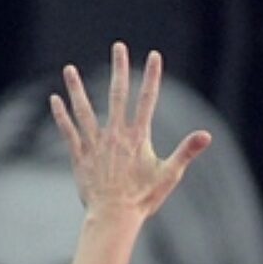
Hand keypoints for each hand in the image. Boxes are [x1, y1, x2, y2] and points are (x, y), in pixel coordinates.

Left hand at [50, 42, 209, 218]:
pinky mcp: (80, 156)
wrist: (115, 216)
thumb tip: (207, 135)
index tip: (154, 56)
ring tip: (69, 69)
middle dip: (119, 69)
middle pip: (117, 95)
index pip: (147, 100)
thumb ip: (187, 151)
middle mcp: (115, 135)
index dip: (152, 77)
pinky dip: (61, 115)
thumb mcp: (170, 175)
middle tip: (118, 47)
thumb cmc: (144, 198)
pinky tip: (55, 100)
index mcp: (138, 137)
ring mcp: (95, 143)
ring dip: (76, 88)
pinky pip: (68, 131)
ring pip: (84, 109)